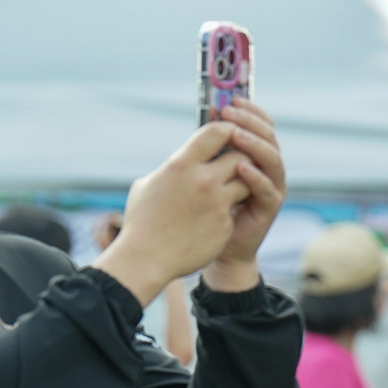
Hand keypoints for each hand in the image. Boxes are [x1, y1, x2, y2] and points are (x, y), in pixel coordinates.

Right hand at [97, 122, 253, 303]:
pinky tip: (224, 208)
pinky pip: (238, 205)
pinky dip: (234, 204)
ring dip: (242, 180)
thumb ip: (173, 168)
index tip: (230, 132)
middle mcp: (203, 179)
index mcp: (181, 164)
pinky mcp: (225, 222)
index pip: (217, 131)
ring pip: (246, 179)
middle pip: (240, 154)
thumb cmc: (142, 221)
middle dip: (241, 155)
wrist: (146, 258)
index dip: (228, 128)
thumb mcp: (148, 184)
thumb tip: (184, 159)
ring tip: (232, 185)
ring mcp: (217, 202)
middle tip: (237, 160)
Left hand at [206, 99, 285, 291]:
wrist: (213, 244)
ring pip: (272, 160)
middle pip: (269, 137)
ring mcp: (272, 187)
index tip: (231, 98)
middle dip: (250, 121)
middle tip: (229, 111)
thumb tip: (208, 111)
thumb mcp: (209, 167)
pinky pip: (267, 189)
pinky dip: (255, 177)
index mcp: (256, 154)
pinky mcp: (269, 208)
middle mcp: (268, 168)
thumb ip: (213, 144)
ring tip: (235, 135)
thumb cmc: (208, 203)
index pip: (261, 125)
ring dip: (254, 144)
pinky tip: (241, 167)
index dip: (250, 110)